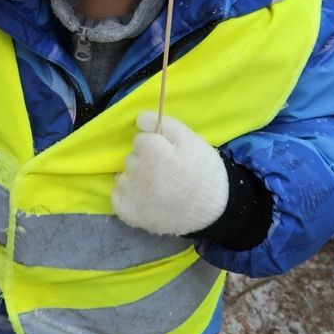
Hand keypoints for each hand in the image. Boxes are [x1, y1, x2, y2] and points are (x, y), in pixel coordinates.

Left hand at [112, 112, 228, 235]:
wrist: (216, 209)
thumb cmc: (203, 170)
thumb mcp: (191, 139)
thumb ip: (164, 124)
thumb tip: (139, 118)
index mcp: (154, 154)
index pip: (140, 140)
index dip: (156, 144)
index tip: (170, 154)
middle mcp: (139, 176)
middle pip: (131, 158)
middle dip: (146, 160)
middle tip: (167, 171)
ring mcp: (133, 197)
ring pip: (123, 176)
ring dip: (135, 177)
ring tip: (158, 186)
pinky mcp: (131, 215)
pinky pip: (117, 197)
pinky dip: (126, 195)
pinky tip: (143, 196)